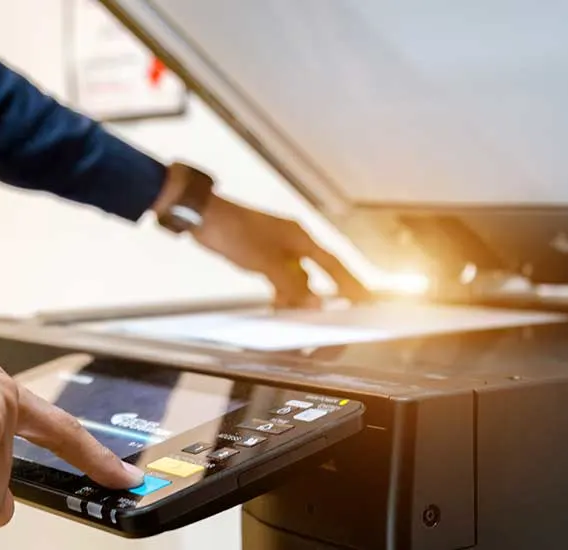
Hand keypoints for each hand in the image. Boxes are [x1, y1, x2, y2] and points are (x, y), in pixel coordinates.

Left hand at [193, 194, 354, 307]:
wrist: (203, 217)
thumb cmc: (233, 230)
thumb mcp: (265, 262)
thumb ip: (291, 285)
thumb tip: (314, 303)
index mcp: (301, 238)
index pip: (334, 264)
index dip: (351, 283)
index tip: (365, 298)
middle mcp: (293, 242)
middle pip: (317, 273)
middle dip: (324, 296)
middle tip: (335, 316)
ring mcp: (278, 248)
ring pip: (297, 278)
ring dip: (298, 298)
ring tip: (301, 320)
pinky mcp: (262, 253)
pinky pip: (280, 277)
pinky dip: (281, 293)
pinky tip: (279, 307)